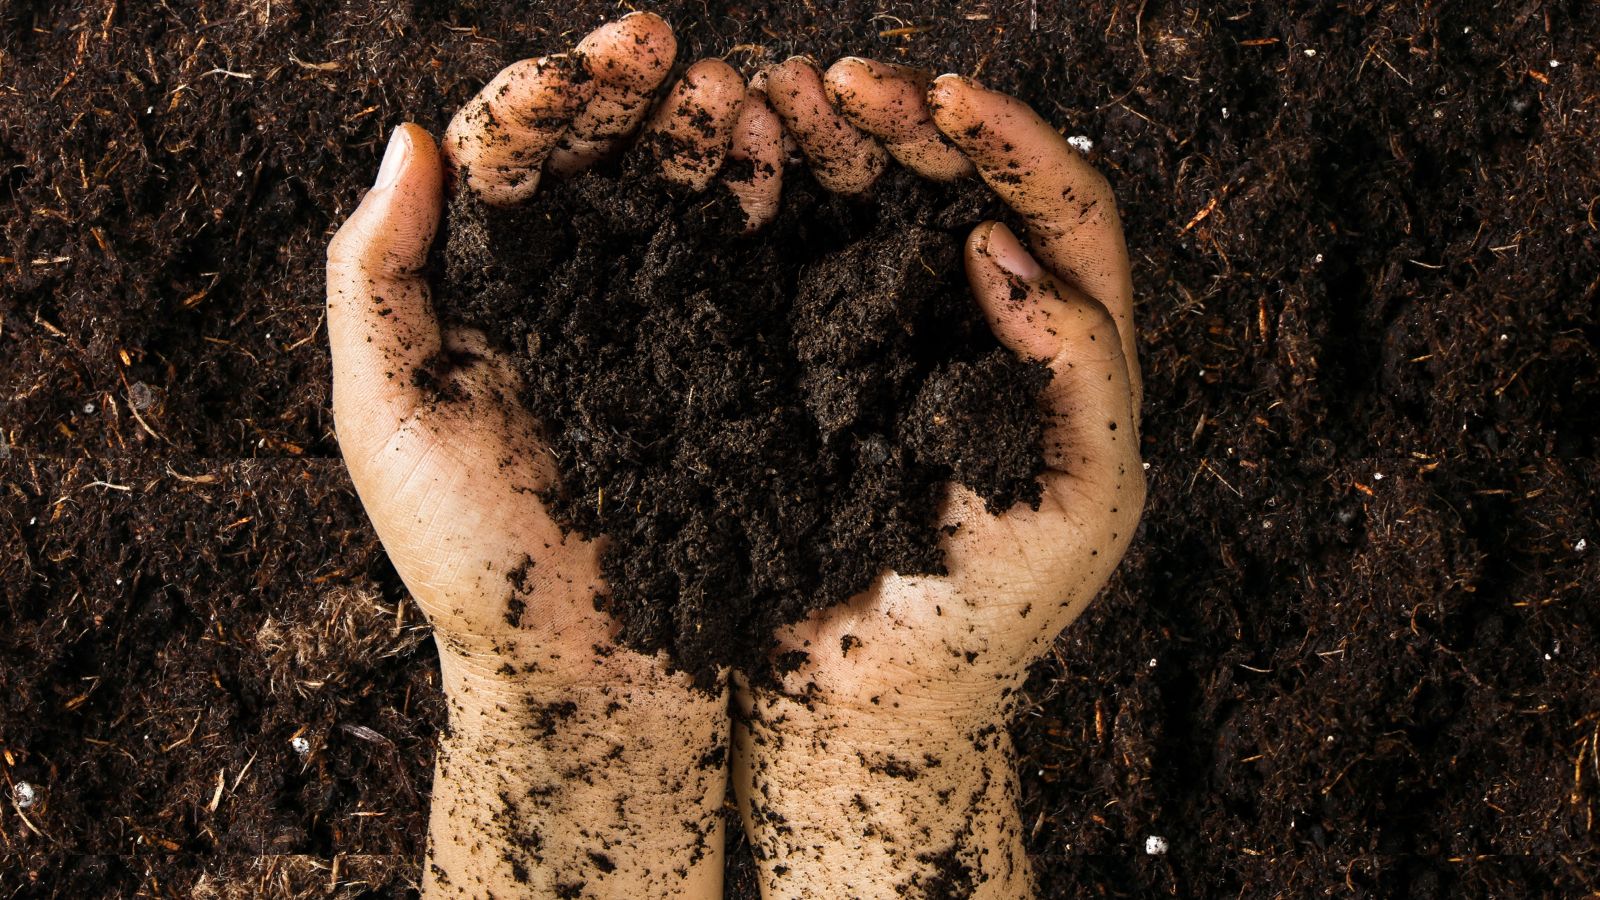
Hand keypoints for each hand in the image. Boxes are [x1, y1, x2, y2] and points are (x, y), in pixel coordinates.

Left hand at [326, 14, 777, 896]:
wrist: (591, 678)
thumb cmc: (473, 561)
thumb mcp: (388, 416)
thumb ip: (377, 277)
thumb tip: (408, 136)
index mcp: (476, 294)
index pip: (506, 159)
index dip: (549, 96)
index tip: (600, 58)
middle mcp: (564, 294)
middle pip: (599, 159)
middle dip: (635, 94)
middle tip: (675, 48)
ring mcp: (649, 326)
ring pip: (675, 197)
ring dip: (704, 132)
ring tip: (736, 89)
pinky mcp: (719, 365)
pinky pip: (738, 264)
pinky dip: (760, 200)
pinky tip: (778, 153)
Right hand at [733, 62, 1145, 897]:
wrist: (861, 702)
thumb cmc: (981, 623)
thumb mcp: (1073, 505)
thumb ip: (1076, 378)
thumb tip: (1004, 249)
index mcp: (1066, 356)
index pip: (1063, 213)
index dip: (1012, 144)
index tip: (942, 98)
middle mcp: (981, 331)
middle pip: (964, 189)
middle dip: (910, 122)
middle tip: (838, 82)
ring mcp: (891, 343)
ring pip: (878, 211)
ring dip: (837, 142)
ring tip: (776, 92)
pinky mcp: (811, 365)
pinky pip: (804, 265)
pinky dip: (779, 202)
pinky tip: (741, 158)